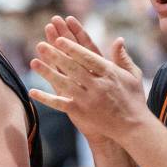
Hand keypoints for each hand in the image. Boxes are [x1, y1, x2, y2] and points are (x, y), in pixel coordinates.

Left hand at [29, 23, 150, 142]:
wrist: (133, 127)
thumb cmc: (134, 99)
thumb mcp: (132, 76)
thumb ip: (123, 57)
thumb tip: (118, 39)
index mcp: (109, 73)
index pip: (87, 57)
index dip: (72, 48)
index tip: (59, 39)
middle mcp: (97, 85)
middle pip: (72, 68)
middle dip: (56, 56)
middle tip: (40, 44)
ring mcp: (87, 100)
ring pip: (63, 83)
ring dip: (47, 73)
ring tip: (34, 62)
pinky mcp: (80, 112)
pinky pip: (59, 104)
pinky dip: (45, 98)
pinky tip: (32, 91)